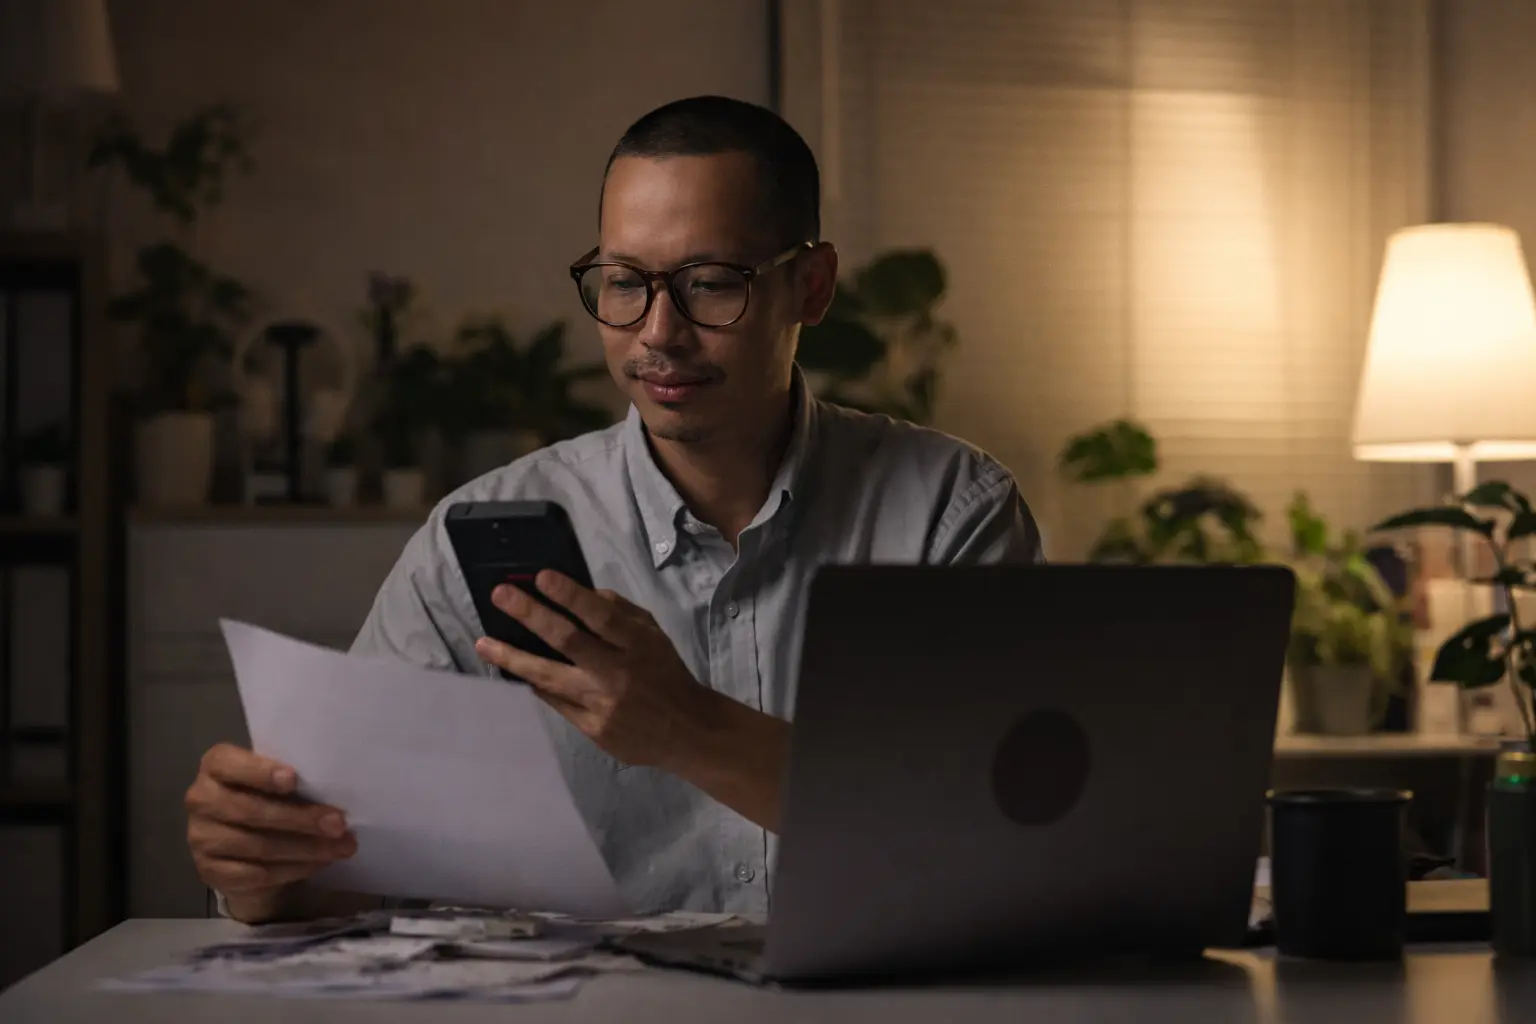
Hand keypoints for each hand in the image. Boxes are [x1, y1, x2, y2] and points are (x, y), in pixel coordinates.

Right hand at [185, 743, 357, 915]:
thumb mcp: (275, 782)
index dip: (260, 772)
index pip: (228, 764)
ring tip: (341, 847)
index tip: (293, 779)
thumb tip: (333, 796)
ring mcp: (200, 838)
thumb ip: (290, 781)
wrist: (242, 848)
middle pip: (251, 811)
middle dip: (301, 818)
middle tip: (339, 824)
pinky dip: (293, 869)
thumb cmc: (267, 798)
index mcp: (216, 766)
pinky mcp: (210, 871)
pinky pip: (257, 874)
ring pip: (258, 846)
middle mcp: (200, 799)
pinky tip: (318, 863)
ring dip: (306, 848)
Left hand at [474, 572, 714, 768]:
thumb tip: (582, 593)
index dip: (570, 596)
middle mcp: (618, 673)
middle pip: (568, 641)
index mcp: (638, 644)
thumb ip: (620, 612)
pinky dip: (536, 684)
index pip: (601, 615)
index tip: (541, 577)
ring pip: (549, 677)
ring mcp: (602, 703)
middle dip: (531, 615)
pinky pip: (556, 702)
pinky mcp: (593, 729)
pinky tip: (516, 672)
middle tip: (500, 595)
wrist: (687, 730)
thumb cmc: (666, 673)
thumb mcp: (653, 635)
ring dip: (513, 658)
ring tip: (483, 644)